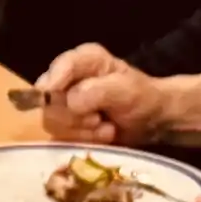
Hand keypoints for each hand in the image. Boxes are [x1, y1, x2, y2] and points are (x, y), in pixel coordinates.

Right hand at [29, 46, 168, 141]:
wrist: (150, 120)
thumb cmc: (141, 97)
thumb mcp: (127, 90)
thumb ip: (99, 91)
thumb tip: (70, 102)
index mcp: (83, 60)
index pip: (59, 67)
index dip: (55, 84)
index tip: (66, 102)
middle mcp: (67, 78)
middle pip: (49, 100)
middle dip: (75, 116)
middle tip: (98, 119)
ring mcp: (63, 103)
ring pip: (53, 122)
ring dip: (82, 131)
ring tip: (106, 128)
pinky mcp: (64, 125)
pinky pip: (60, 138)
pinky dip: (82, 141)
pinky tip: (101, 136)